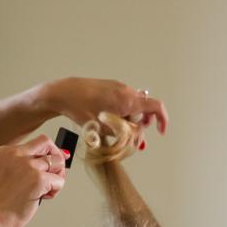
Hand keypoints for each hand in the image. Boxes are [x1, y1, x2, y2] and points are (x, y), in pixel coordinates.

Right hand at [0, 135, 66, 226]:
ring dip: (57, 177)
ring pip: (57, 161)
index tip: (51, 163)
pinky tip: (43, 197)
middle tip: (53, 176)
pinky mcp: (38, 179)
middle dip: (56, 160)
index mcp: (6, 152)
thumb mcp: (4, 175)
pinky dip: (55, 191)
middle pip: (48, 145)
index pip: (36, 143)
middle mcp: (17, 154)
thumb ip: (22, 167)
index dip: (47, 153)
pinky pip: (59, 181)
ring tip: (46, 190)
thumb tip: (47, 164)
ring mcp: (28, 166)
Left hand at [44, 77, 168, 139]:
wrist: (64, 93)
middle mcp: (126, 91)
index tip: (160, 132)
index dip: (162, 120)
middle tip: (134, 139)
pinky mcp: (110, 87)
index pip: (156, 107)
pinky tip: (112, 121)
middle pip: (144, 109)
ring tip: (119, 132)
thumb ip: (125, 133)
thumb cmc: (82, 109)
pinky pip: (123, 101)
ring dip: (131, 120)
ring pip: (133, 106)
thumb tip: (137, 139)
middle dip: (141, 125)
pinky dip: (123, 113)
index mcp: (128, 100)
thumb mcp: (106, 128)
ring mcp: (118, 87)